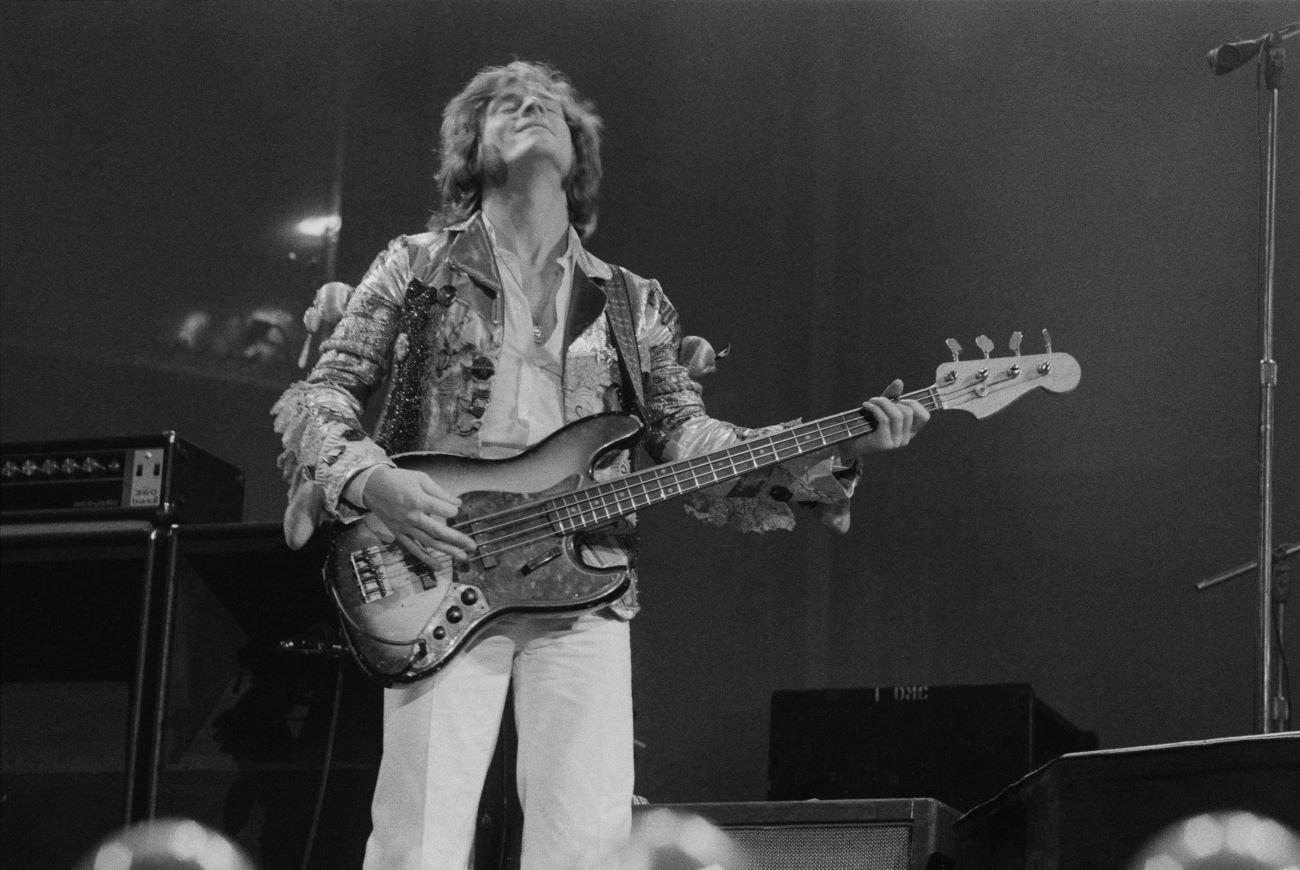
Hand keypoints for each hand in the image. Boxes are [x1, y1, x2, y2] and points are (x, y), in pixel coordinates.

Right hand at [362, 466, 476, 565]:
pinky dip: (425, 558)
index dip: (453, 509)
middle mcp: (412, 516)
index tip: (454, 508)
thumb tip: (458, 503)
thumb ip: (441, 492)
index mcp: (419, 500)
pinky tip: (437, 566)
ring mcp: (405, 527)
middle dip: (458, 539)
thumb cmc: (397, 479)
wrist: (371, 485)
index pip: (445, 510)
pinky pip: (413, 548)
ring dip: (447, 551)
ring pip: (429, 542)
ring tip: (463, 557)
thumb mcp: (421, 478)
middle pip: (440, 531)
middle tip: (472, 546)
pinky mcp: (399, 534)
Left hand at [845, 379, 929, 457]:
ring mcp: (896, 442)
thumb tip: (899, 382)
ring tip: (871, 401)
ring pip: (896, 415)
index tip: (899, 400)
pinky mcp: (884, 443)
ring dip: (882, 403)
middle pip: (907, 412)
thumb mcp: (882, 407)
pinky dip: (874, 408)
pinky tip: (866, 405)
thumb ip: (892, 395)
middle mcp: (906, 439)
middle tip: (877, 399)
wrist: (851, 441)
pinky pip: (884, 420)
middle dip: (891, 401)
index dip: (914, 404)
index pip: (924, 416)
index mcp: (910, 431)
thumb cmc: (868, 423)